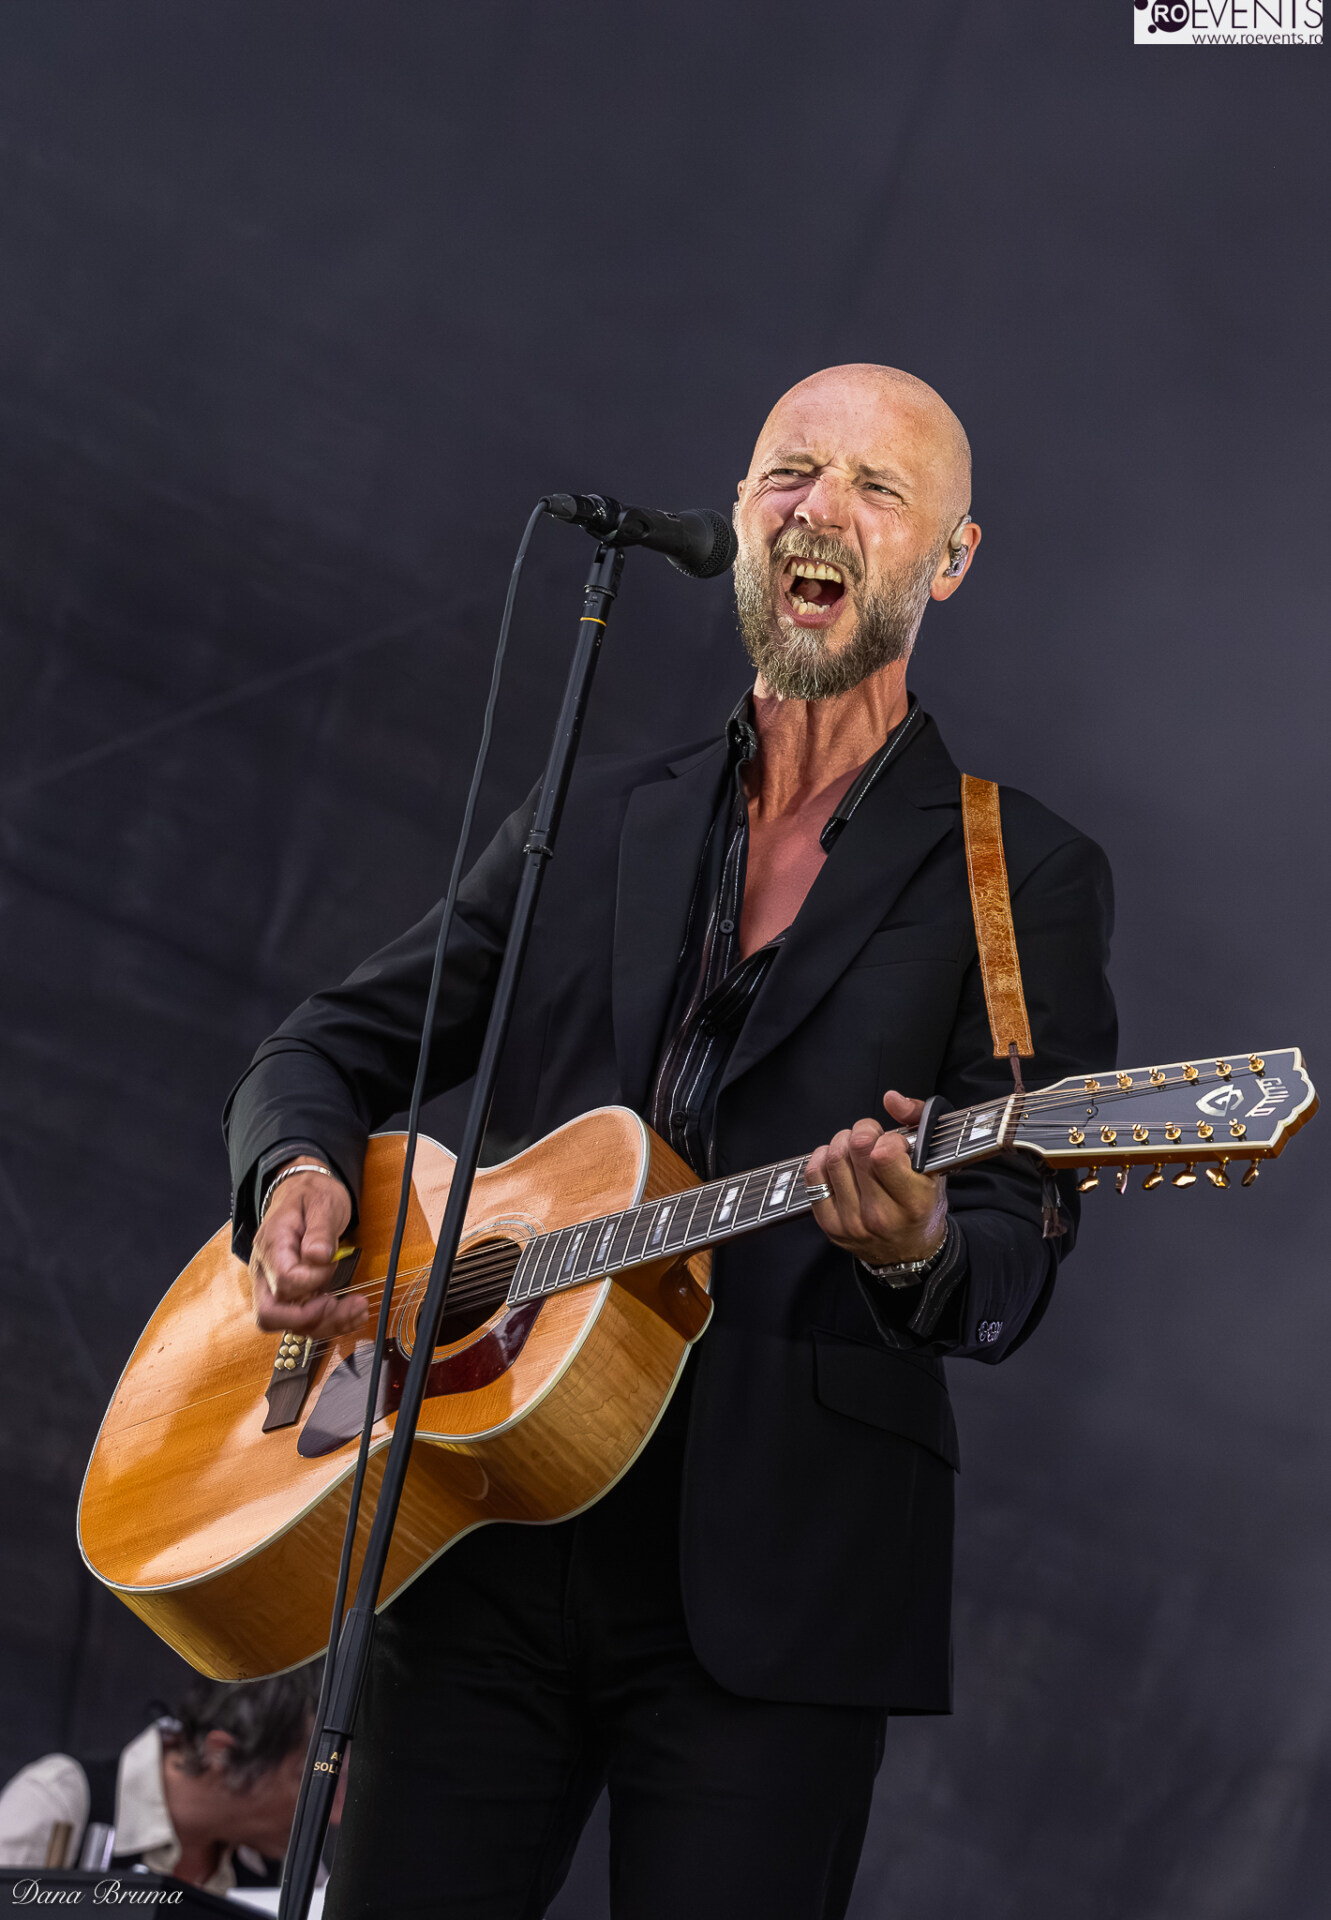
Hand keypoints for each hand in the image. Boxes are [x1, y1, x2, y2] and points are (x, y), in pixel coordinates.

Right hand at [249, 1167, 366, 1336]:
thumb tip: (319, 1257)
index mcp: (272, 1245)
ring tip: (358, 1309)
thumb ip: (320, 1230)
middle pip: (270, 1314)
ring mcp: (274, 1285)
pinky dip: (328, 1322)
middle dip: (308, 1318)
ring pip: (289, 1324)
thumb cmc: (312, 1196)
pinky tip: (353, 1313)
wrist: (304, 1191)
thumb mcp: (322, 1202)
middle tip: (337, 1303)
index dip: (313, 1280)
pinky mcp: (290, 1294)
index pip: (284, 1280)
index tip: (333, 1262)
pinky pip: (303, 1319)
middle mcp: (265, 1270)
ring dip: (326, 1324)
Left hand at [804, 1090, 947, 1268]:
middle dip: (865, 1132)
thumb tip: (891, 1098)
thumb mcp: (936, 1165)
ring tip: (856, 1147)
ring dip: (844, 1141)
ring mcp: (851, 1222)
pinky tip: (837, 1158)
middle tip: (873, 1138)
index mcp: (913, 1202)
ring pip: (833, 1158)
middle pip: (856, 1149)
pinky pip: (813, 1176)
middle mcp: (880, 1216)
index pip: (883, 1155)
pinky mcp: (830, 1225)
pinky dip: (822, 1157)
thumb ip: (919, 1122)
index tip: (895, 1144)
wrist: (909, 1252)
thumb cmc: (924, 1204)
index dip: (888, 1139)